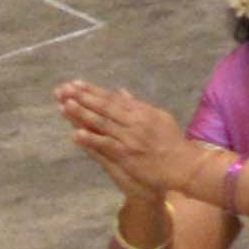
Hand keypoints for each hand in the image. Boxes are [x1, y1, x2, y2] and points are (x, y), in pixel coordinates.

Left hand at [53, 81, 206, 206]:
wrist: (184, 165)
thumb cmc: (172, 143)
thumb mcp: (158, 118)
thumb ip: (138, 106)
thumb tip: (121, 92)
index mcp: (141, 111)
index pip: (112, 98)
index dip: (93, 91)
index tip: (76, 84)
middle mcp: (134, 122)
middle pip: (104, 107)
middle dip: (83, 97)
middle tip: (64, 89)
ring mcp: (130, 138)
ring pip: (102, 123)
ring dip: (82, 114)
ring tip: (65, 105)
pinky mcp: (127, 155)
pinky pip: (106, 145)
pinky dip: (91, 139)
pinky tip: (77, 134)